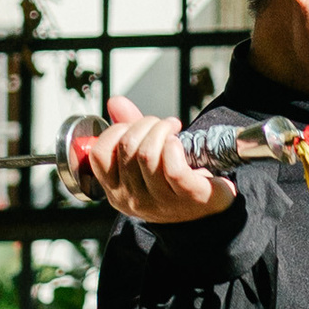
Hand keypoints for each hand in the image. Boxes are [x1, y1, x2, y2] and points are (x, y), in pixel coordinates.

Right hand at [79, 96, 237, 226]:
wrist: (209, 207)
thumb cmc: (173, 180)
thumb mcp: (145, 158)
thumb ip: (128, 129)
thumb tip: (115, 102)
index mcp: (116, 190)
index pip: (98, 154)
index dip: (116, 131)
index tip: (136, 127)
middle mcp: (133, 199)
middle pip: (127, 147)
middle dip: (145, 124)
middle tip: (162, 124)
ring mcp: (160, 201)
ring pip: (147, 154)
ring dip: (162, 130)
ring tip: (173, 128)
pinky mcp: (187, 197)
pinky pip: (173, 168)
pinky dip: (175, 147)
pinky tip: (179, 143)